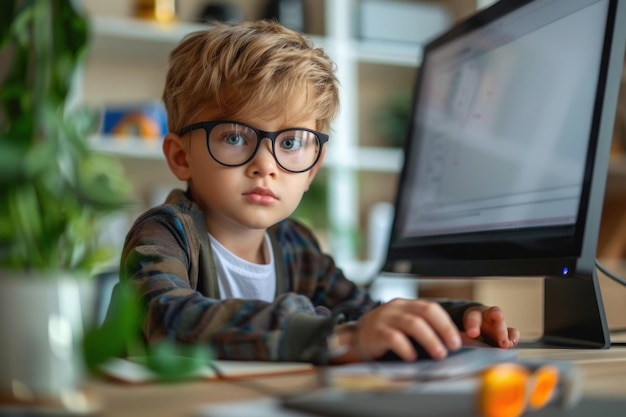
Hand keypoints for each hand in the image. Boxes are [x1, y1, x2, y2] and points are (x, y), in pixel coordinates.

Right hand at [330, 298, 462, 363]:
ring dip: (429, 339)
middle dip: (442, 329)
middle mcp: (397, 307)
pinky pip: (393, 337)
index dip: (447, 324)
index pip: (432, 308)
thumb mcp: (408, 328)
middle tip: (452, 347)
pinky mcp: (376, 332)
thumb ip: (430, 331)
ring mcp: (385, 318)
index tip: (458, 341)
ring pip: (412, 323)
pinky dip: (406, 348)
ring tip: (439, 354)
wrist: (355, 338)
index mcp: (407, 305)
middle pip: (425, 311)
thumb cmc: (386, 334)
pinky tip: (412, 357)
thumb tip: (462, 342)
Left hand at [462, 305, 518, 347]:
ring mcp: (497, 323)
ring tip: (505, 345)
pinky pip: (512, 333)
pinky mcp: (505, 332)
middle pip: (494, 318)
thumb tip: (455, 344)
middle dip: (498, 330)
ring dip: (505, 335)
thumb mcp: (460, 329)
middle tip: (500, 342)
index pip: (473, 318)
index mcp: (473, 314)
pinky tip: (511, 344)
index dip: (473, 325)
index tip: (473, 334)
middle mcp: (487, 316)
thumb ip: (460, 336)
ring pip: (503, 325)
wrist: (473, 324)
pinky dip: (513, 338)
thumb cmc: (465, 327)